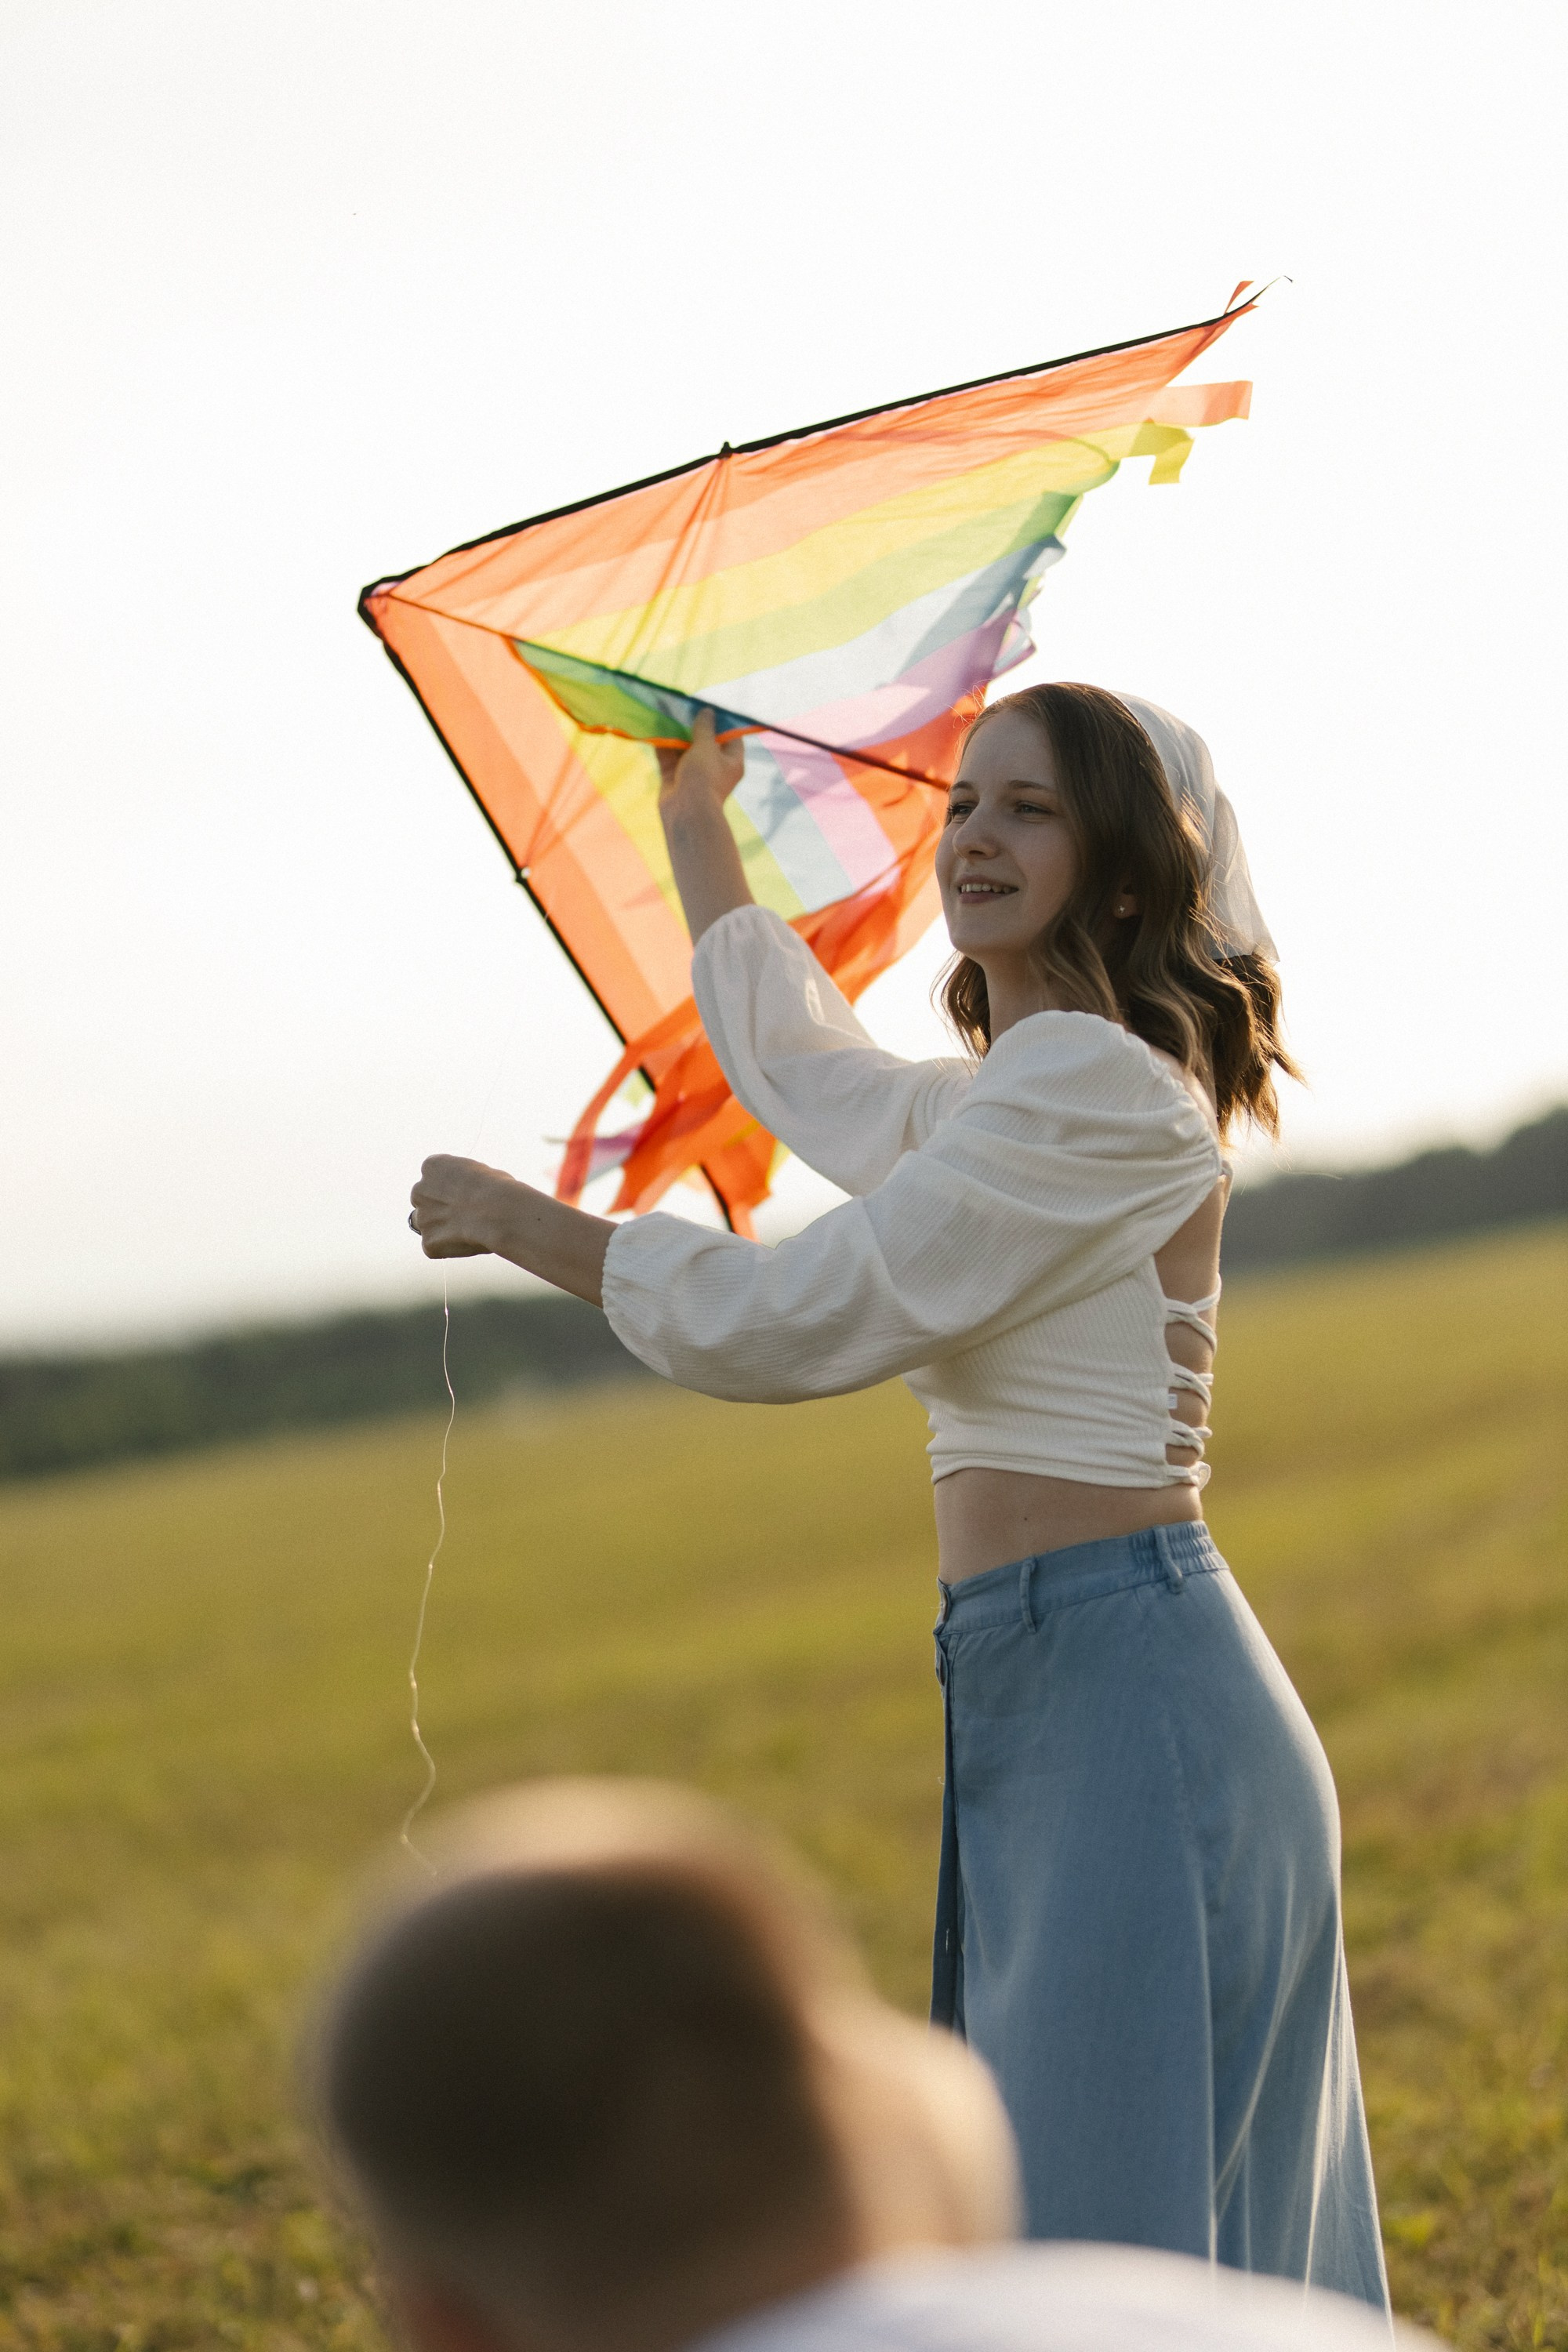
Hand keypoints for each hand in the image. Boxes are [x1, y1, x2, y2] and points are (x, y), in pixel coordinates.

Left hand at [408, 1155, 517, 1257]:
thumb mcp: (479, 1174)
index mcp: (432, 1167)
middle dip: (440, 1209)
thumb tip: (468, 1195)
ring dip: (442, 1228)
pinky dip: (450, 1248)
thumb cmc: (498, 1189)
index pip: (433, 1178)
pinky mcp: (428, 1243)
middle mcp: (419, 1191)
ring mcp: (421, 1218)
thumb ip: (463, 1183)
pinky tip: (470, 1242)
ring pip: (427, 1226)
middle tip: (465, 1216)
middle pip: (425, 1202)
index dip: (451, 1189)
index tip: (466, 1196)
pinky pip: (436, 1247)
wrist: (498, 1212)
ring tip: (469, 1231)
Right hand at [655, 707, 745, 827]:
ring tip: (668, 711)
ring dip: (676, 732)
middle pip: (705, 741)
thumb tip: (707, 711)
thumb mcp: (707, 748)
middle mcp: (714, 766)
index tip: (710, 706)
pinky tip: (655, 726)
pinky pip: (669, 757)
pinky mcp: (675, 777)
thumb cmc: (704, 778)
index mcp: (731, 761)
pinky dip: (663, 744)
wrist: (686, 813)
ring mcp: (693, 773)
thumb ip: (705, 728)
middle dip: (694, 724)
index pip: (731, 736)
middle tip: (685, 705)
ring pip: (684, 748)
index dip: (721, 721)